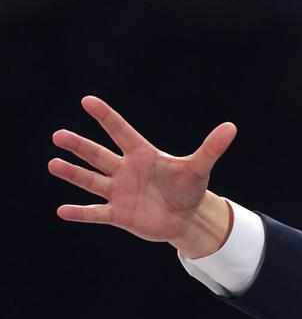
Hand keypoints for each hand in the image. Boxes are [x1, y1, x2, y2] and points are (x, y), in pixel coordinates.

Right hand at [49, 96, 237, 257]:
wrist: (186, 217)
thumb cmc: (189, 188)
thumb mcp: (199, 168)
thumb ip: (211, 148)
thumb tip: (231, 128)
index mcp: (142, 155)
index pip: (121, 132)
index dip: (106, 117)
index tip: (88, 101)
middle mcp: (125, 170)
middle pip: (98, 155)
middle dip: (80, 146)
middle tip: (59, 136)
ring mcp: (119, 192)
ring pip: (91, 180)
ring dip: (73, 174)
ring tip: (54, 164)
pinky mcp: (118, 214)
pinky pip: (96, 213)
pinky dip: (81, 213)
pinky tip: (62, 211)